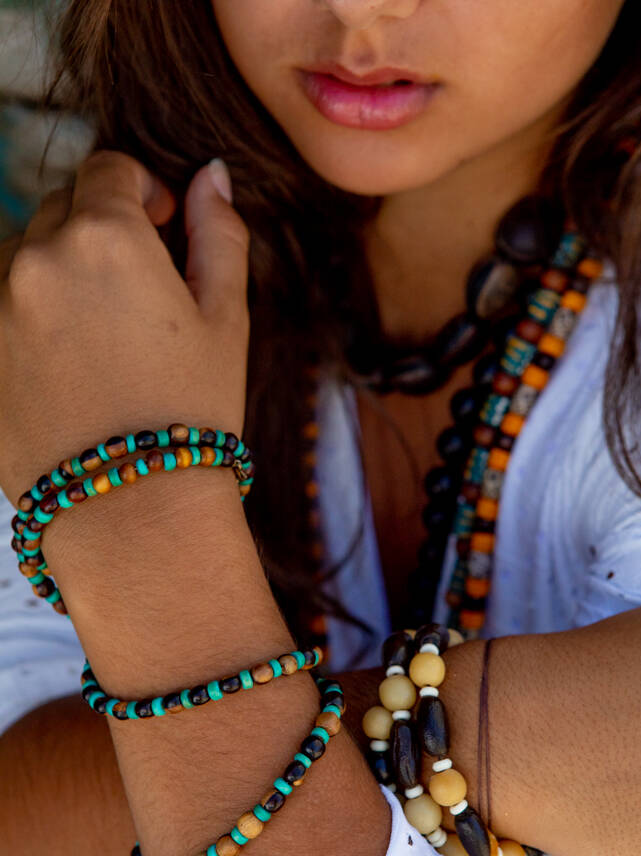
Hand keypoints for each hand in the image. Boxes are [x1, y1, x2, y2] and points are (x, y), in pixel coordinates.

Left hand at [0, 150, 250, 503]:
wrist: (132, 508)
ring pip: (24, 255)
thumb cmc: (192, 413)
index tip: (162, 225)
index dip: (143, 190)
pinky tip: (66, 364)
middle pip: (63, 208)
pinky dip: (27, 314)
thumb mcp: (226, 321)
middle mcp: (38, 258)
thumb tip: (210, 175)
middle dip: (100, 231)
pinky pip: (0, 304)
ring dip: (58, 270)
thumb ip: (219, 235)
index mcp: (107, 237)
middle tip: (138, 294)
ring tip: (99, 336)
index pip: (109, 169)